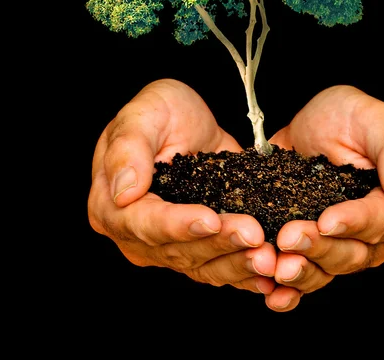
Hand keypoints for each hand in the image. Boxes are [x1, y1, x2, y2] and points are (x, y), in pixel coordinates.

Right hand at [88, 79, 277, 296]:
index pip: (143, 223)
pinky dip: (245, 272)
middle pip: (178, 250)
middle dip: (219, 244)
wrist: (187, 118)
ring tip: (267, 256)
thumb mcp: (144, 114)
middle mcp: (137, 234)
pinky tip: (270, 272)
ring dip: (237, 263)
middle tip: (254, 235)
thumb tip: (124, 192)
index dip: (178, 225)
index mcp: (112, 205)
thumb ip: (128, 148)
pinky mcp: (198, 246)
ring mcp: (168, 245)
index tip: (211, 220)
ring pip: (202, 264)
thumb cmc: (159, 110)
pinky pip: (220, 266)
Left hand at [267, 84, 383, 305]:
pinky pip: (307, 276)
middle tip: (288, 237)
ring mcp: (346, 245)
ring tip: (277, 265)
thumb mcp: (375, 118)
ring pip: (328, 270)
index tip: (328, 220)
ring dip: (303, 271)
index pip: (383, 221)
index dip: (356, 223)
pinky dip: (290, 290)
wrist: (311, 123)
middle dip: (320, 247)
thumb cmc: (350, 115)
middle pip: (354, 253)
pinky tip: (273, 294)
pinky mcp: (316, 248)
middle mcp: (379, 234)